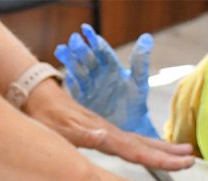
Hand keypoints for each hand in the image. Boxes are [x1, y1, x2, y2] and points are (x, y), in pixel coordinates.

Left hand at [25, 78, 193, 171]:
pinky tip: (152, 151)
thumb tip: (104, 136)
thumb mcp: (62, 130)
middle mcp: (112, 133)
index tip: (183, 163)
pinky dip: (146, 146)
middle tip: (193, 159)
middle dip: (169, 154)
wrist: (41, 97)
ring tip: (184, 153)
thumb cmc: (48, 117)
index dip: (160, 159)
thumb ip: (83, 134)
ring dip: (163, 149)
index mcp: (105, 137)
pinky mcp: (104, 131)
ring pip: (141, 142)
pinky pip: (132, 141)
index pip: (138, 151)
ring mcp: (109, 131)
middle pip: (146, 145)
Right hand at [55, 24, 159, 138]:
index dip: (93, 40)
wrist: (127, 125)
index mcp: (111, 67)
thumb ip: (140, 62)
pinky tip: (66, 75)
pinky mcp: (82, 100)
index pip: (101, 50)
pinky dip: (70, 81)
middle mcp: (98, 75)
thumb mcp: (139, 81)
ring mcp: (89, 87)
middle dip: (80, 49)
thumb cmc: (135, 102)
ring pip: (78, 71)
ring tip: (61, 50)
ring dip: (70, 60)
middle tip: (73, 39)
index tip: (86, 30)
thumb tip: (146, 38)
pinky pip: (74, 89)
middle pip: (87, 59)